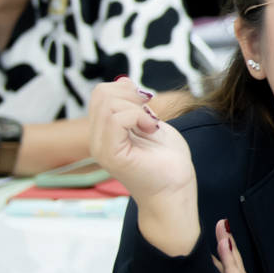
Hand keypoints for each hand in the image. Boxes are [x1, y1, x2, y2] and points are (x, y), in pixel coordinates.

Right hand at [88, 77, 198, 254]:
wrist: (176, 190)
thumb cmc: (167, 161)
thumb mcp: (150, 123)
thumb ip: (135, 106)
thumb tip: (123, 81)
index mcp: (104, 131)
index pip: (100, 94)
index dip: (126, 90)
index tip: (147, 104)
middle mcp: (97, 139)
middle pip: (100, 94)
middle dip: (130, 95)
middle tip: (149, 114)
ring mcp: (101, 148)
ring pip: (107, 104)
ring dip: (136, 108)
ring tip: (150, 126)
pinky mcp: (111, 155)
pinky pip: (116, 119)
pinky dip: (138, 117)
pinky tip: (151, 130)